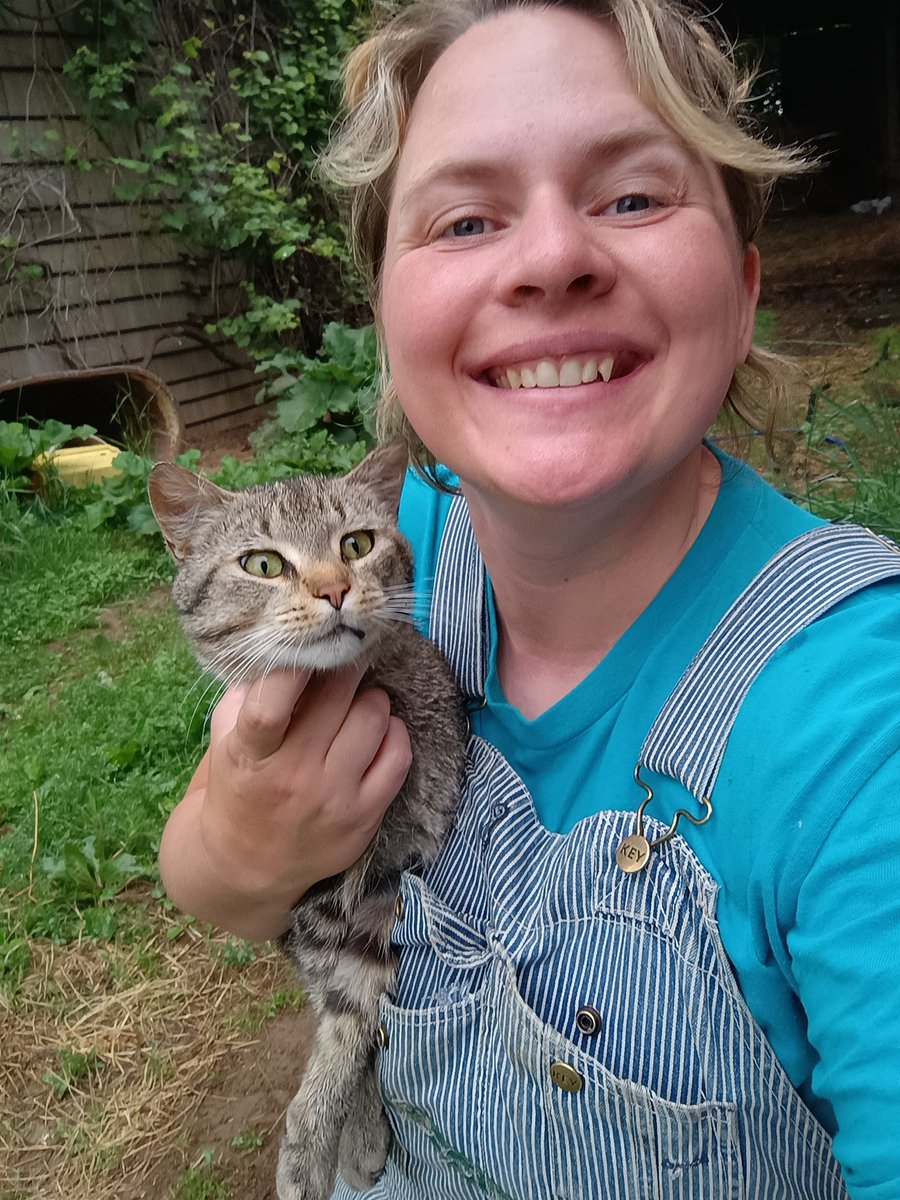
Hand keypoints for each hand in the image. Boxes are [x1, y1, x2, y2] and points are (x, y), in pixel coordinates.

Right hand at [158, 668, 411, 940]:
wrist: (247, 865)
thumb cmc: (238, 787)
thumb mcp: (225, 740)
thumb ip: (250, 694)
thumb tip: (291, 650)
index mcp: (249, 755)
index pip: (269, 708)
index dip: (292, 669)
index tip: (306, 646)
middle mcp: (293, 777)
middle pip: (335, 697)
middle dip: (341, 669)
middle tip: (341, 664)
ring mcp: (333, 798)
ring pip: (373, 717)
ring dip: (369, 698)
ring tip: (358, 701)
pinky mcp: (365, 816)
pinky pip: (399, 755)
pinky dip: (393, 731)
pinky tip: (378, 730)